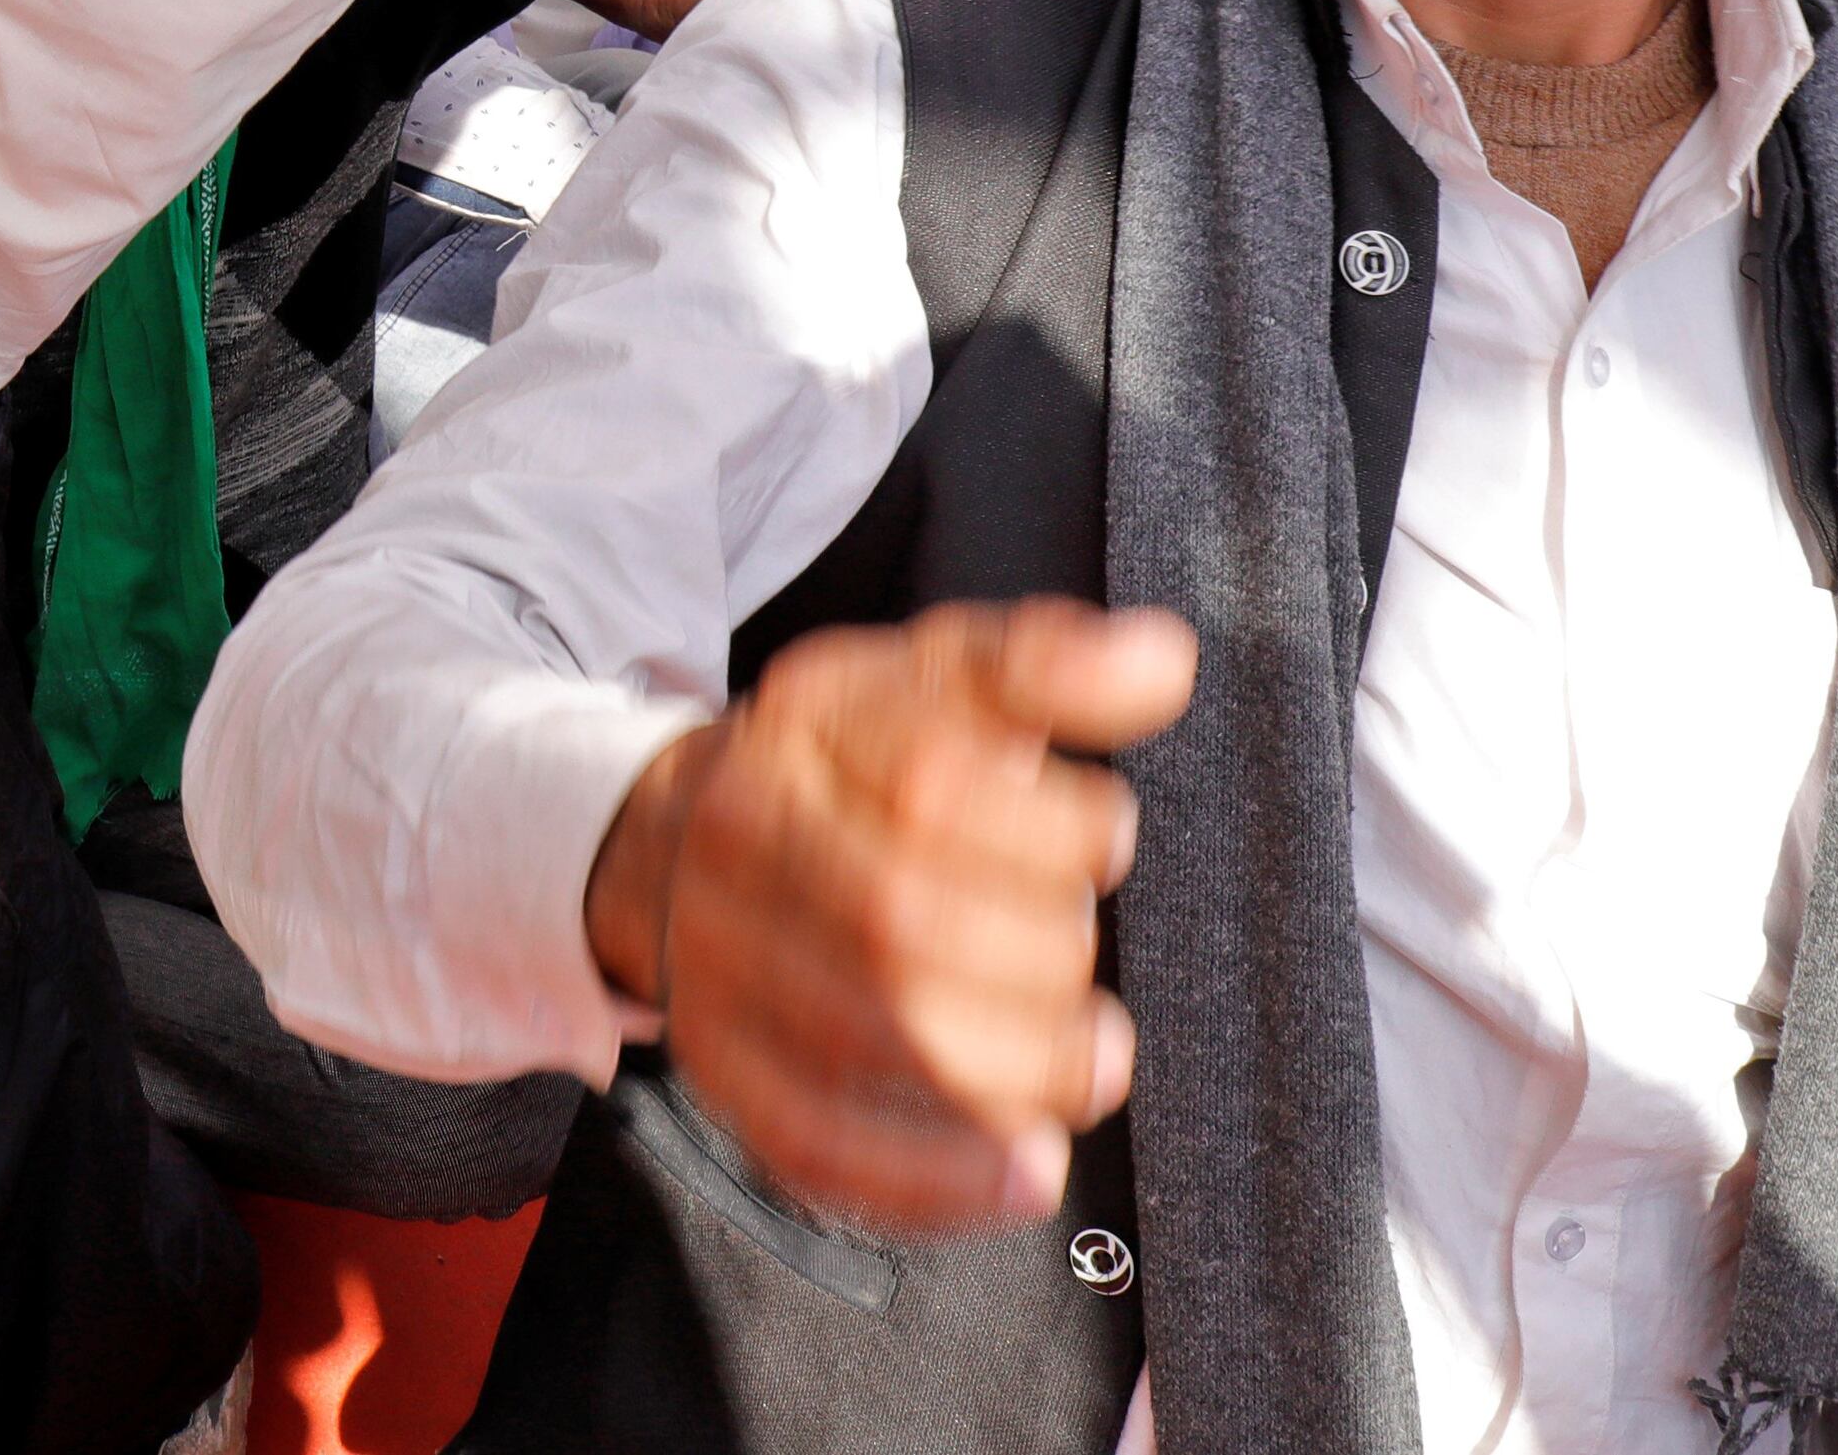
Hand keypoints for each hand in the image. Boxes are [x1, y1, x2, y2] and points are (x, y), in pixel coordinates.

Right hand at [582, 600, 1191, 1233]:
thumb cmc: (849, 764)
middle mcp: (744, 838)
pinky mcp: (723, 1069)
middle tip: (1092, 966)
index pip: (924, 781)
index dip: (1046, 827)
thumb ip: (1048, 665)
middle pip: (893, 920)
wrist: (675, 834)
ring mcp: (721, 961)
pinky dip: (929, 1177)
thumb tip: (1162, 661)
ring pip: (860, 1036)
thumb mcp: (937, 679)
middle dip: (1037, 960)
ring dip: (1007, 1069)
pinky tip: (1026, 1170)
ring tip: (1093, 1063)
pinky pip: (813, 1143)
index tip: (1108, 838)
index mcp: (806, 728)